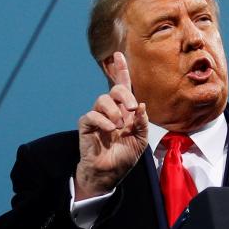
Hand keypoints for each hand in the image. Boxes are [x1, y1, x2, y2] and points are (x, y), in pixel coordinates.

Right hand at [73, 52, 149, 199]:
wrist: (109, 173)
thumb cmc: (124, 156)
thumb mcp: (140, 140)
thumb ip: (142, 122)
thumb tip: (140, 105)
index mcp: (124, 111)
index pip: (122, 86)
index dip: (120, 70)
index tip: (118, 54)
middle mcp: (111, 111)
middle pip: (115, 89)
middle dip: (124, 94)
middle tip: (132, 108)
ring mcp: (98, 117)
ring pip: (102, 99)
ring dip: (114, 111)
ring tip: (119, 126)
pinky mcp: (86, 126)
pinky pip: (91, 115)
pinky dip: (102, 121)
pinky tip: (110, 130)